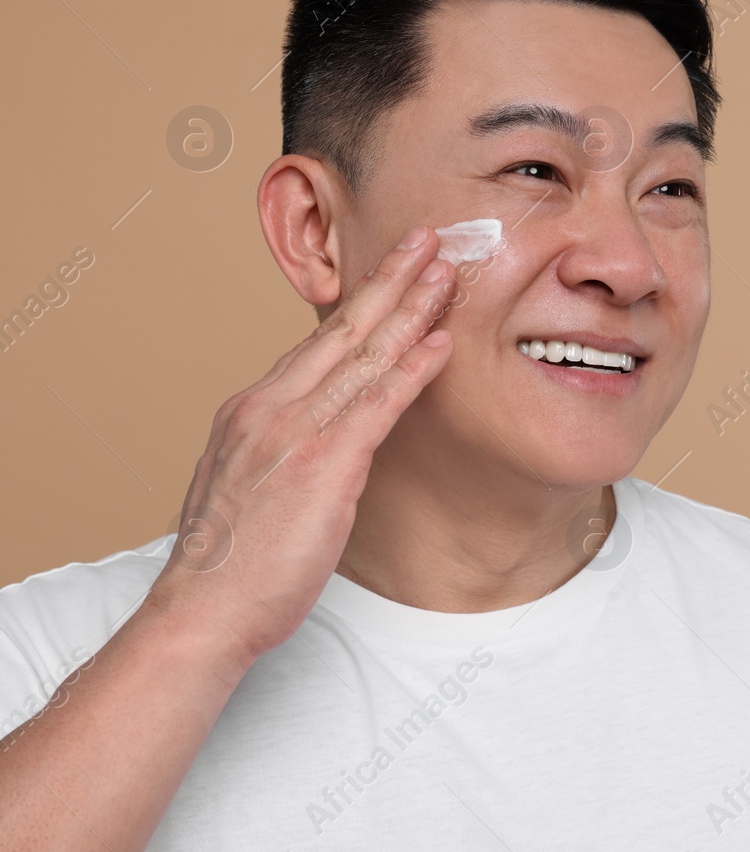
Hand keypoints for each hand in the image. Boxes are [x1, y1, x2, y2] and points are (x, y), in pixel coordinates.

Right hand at [145, 224, 456, 667]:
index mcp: (250, 410)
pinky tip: (442, 343)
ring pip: (364, 355)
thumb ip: (275, 450)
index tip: (390, 274)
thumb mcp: (245, 486)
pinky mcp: (323, 465)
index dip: (359, 305)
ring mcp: (294, 432)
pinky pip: (378, 404)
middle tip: (426, 239)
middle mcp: (269, 408)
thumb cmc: (227, 565)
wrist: (202, 611)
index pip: (315, 344)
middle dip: (388, 279)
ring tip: (446, 272)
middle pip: (340, 329)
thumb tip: (305, 439)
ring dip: (411, 308)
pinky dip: (414, 369)